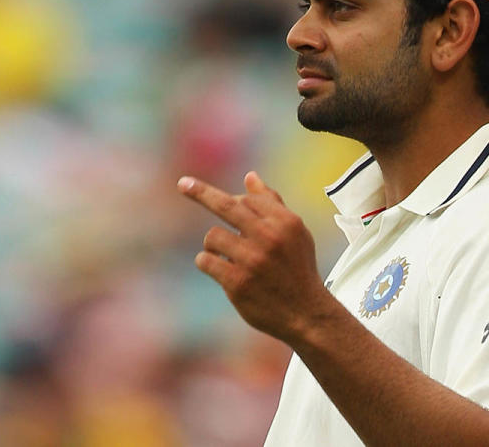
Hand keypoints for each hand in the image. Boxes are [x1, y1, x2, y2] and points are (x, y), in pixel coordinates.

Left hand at [177, 171, 332, 342]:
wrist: (306, 313)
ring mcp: (252, 260)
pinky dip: (208, 263)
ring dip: (214, 246)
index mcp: (285, 222)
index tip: (216, 197)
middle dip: (200, 193)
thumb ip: (272, 204)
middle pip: (226, 206)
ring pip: (213, 236)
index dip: (233, 202)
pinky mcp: (237, 282)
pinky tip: (221, 270)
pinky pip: (206, 261)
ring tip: (228, 257)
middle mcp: (269, 237)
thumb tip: (250, 177)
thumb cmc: (297, 268)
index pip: (247, 199)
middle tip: (182, 184)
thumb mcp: (295, 233)